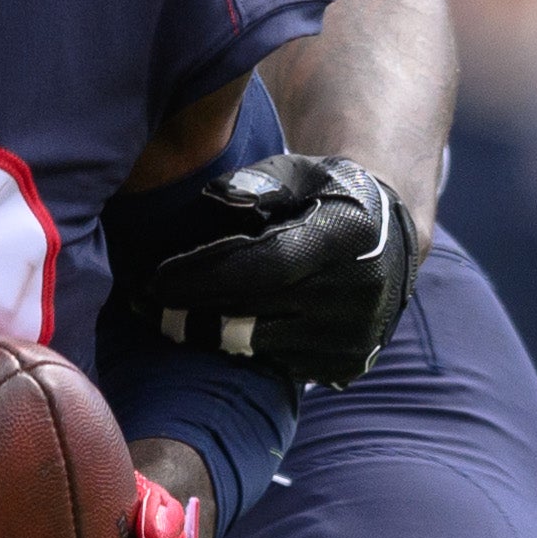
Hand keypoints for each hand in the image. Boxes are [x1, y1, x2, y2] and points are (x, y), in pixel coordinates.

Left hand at [120, 151, 418, 385]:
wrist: (392, 241)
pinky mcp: (349, 365)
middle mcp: (357, 292)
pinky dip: (244, 348)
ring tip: (169, 317)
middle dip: (191, 310)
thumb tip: (216, 197)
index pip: (262, 266)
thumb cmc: (330, 196)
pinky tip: (217, 328)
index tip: (154, 279)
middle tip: (143, 303)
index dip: (203, 276)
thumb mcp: (302, 172)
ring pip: (259, 346)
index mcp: (345, 236)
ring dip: (210, 333)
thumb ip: (259, 181)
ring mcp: (355, 335)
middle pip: (252, 313)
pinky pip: (277, 364)